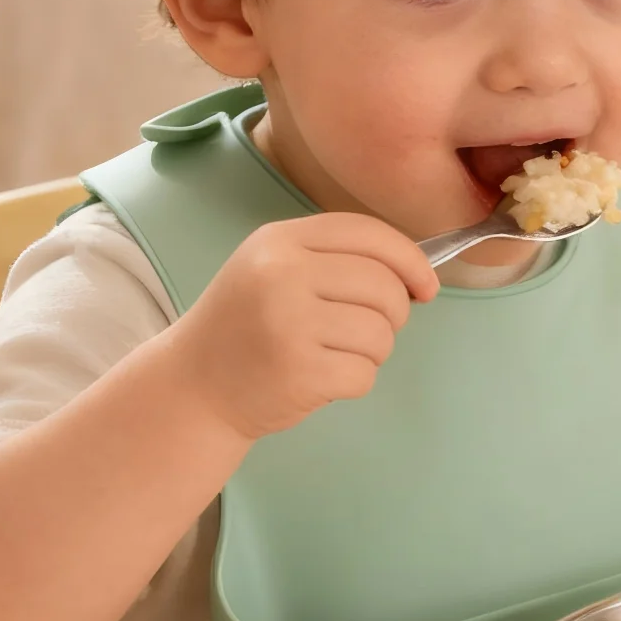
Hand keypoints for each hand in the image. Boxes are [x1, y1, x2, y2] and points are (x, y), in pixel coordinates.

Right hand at [160, 212, 438, 441]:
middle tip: (367, 329)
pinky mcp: (298, 372)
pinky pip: (365, 374)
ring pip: (380, 333)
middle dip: (394, 314)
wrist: (193, 386)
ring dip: (373, 351)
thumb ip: (337, 259)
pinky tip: (323, 378)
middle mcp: (282, 274)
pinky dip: (356, 381)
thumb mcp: (275, 269)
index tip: (427, 286)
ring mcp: (288, 323)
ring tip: (335, 353)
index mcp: (280, 241)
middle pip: (384, 286)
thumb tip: (419, 274)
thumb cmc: (248, 325)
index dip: (410, 260)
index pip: (369, 234)